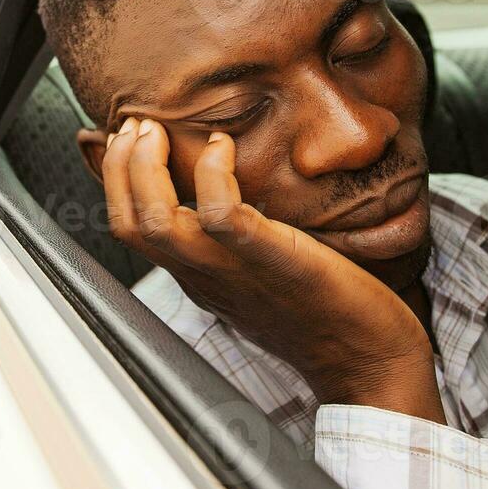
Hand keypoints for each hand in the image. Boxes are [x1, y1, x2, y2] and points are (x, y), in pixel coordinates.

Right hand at [103, 118, 443, 421]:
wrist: (369, 363)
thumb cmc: (327, 316)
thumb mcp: (263, 275)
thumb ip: (238, 245)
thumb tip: (232, 200)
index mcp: (199, 277)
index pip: (132, 230)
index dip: (117, 180)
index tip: (129, 140)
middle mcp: (204, 276)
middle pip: (130, 224)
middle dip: (121, 166)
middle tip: (137, 125)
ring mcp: (232, 271)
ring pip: (157, 222)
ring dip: (145, 168)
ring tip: (157, 131)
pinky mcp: (270, 259)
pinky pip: (221, 215)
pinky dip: (211, 173)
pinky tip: (221, 145)